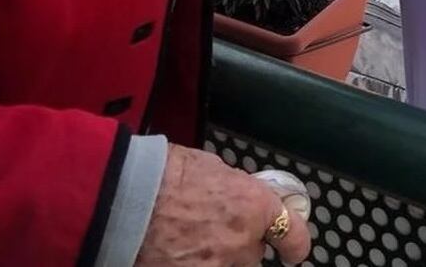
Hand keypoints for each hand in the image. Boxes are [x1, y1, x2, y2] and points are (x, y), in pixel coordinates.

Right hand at [135, 143, 311, 265]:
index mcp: (255, 207)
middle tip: (212, 230)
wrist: (130, 196)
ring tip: (189, 241)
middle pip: (252, 256)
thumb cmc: (167, 172)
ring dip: (215, 258)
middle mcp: (242, 244)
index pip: (293, 235)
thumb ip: (235, 188)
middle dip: (238, 246)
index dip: (295, 245)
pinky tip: (174, 254)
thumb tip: (238, 195)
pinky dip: (191, 263)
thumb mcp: (213, 169)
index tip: (293, 252)